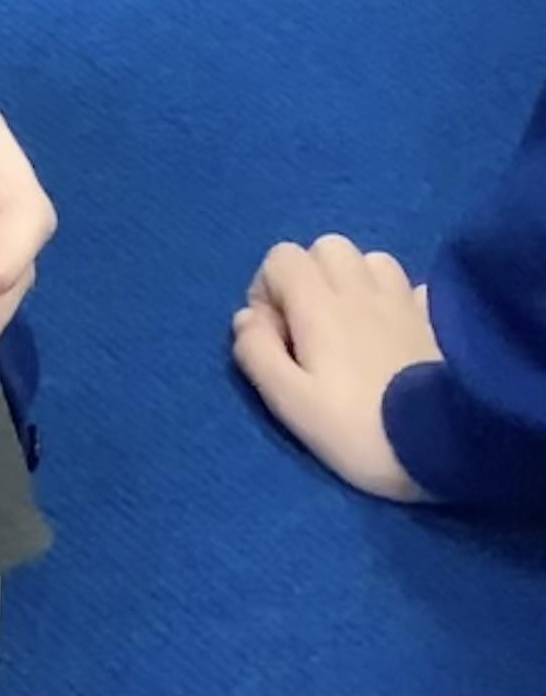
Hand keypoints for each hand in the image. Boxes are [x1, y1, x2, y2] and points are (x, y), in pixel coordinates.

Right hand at [232, 236, 437, 503]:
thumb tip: (246, 318)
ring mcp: (406, 303)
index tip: (278, 335)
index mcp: (319, 305)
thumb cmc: (360, 428)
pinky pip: (415, 290)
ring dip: (356, 282)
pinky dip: (400, 302)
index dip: (268, 289)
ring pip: (374, 261)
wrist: (449, 448)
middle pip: (328, 247)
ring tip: (355, 325)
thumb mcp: (291, 403)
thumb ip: (257, 353)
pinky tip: (399, 332)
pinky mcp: (438, 323)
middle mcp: (362, 291)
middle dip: (312, 277)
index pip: (282, 256)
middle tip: (313, 326)